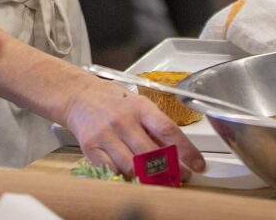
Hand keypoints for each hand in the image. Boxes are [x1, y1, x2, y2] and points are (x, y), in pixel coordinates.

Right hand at [63, 75, 203, 179]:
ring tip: (157, 179)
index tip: (197, 164)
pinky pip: (112, 170)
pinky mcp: (91, 147)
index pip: (168, 130)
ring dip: (148, 178)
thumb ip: (154, 124)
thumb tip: (177, 149)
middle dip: (171, 171)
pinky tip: (131, 174)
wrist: (77, 95)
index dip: (186, 150)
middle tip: (180, 177)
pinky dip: (124, 177)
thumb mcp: (136, 102)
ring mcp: (106, 134)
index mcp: (139, 106)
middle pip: (152, 154)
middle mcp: (123, 120)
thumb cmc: (110, 100)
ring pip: (133, 167)